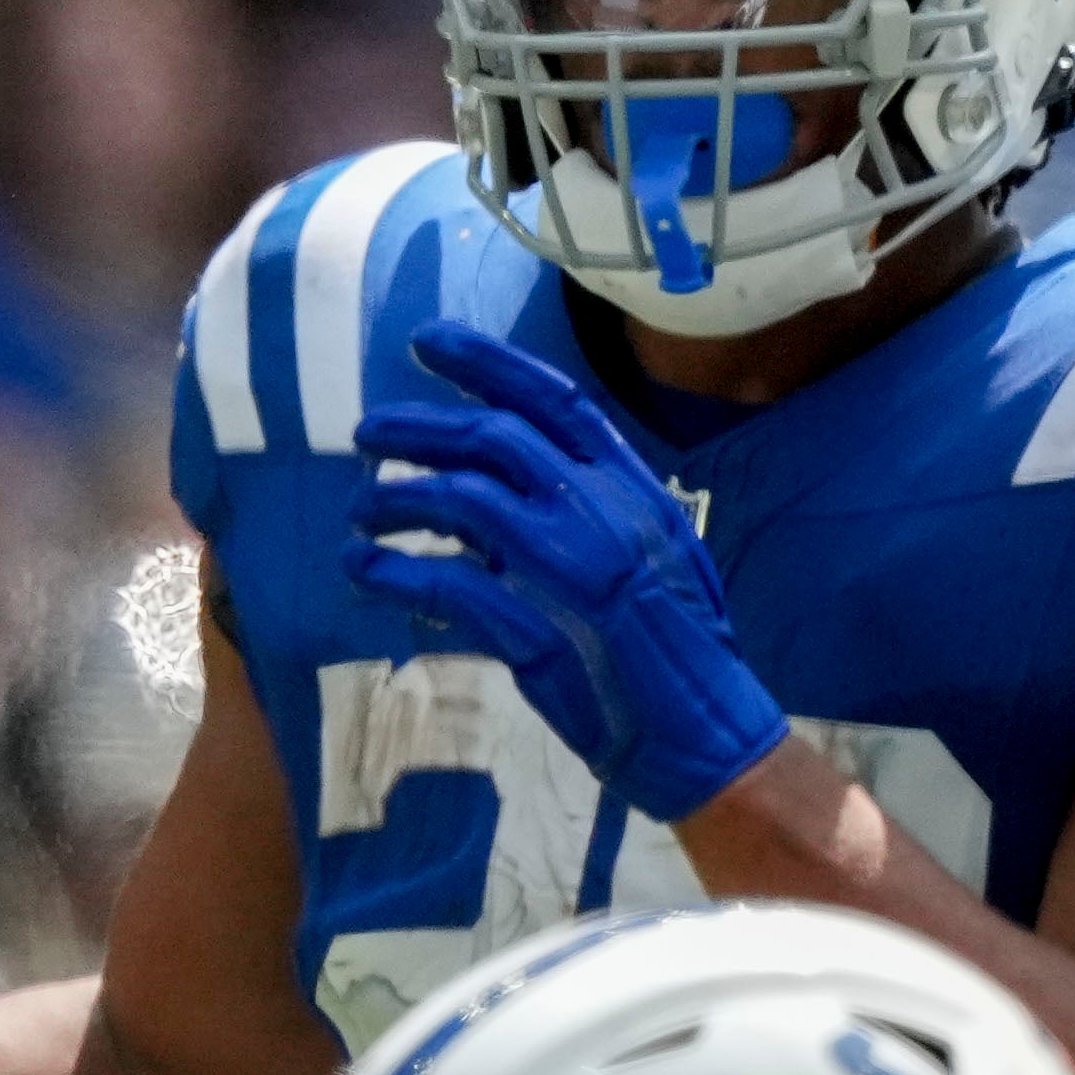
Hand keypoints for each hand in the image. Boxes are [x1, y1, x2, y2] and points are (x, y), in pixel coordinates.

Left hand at [348, 324, 790, 818]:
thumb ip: (596, 513)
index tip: (426, 339)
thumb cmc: (687, 651)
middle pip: (490, 438)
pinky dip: (393, 573)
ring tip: (363, 513)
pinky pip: (444, 586)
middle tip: (368, 433)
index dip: (487, 362)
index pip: (555, 402)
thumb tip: (511, 491)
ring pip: (457, 501)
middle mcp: (602, 517)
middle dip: (416, 426)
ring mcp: (568, 574)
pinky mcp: (537, 633)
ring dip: (394, 500)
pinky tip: (365, 569)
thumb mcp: (659, 557)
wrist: (711, 735)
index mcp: (636, 493)